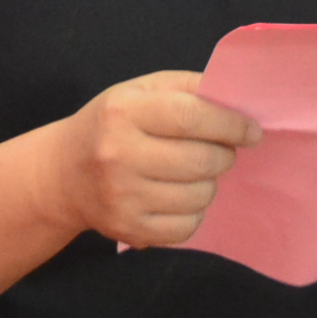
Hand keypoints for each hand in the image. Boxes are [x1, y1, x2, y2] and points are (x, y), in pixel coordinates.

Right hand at [51, 71, 261, 248]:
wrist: (64, 173)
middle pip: (201, 161)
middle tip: (222, 150)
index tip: (252, 130)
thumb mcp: (141, 90)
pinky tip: (180, 195)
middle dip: (225, 155)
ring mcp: (122, 197)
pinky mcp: (128, 229)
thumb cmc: (113, 122)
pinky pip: (187, 227)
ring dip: (210, 183)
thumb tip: (237, 100)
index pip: (191, 117)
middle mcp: (119, 154)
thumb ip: (188, 88)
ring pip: (199, 196)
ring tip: (195, 171)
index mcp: (124, 111)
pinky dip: (195, 211)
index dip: (230, 125)